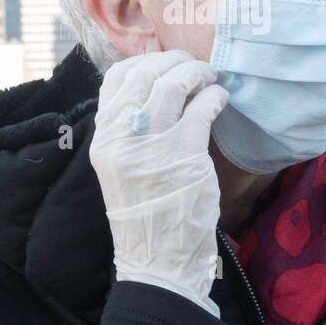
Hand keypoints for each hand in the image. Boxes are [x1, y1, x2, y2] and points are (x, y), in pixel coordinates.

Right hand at [89, 50, 229, 316]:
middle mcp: (123, 138)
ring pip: (173, 85)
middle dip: (174, 62)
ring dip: (197, 74)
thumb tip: (154, 89)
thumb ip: (130, 131)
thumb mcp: (121, 168)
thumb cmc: (145, 214)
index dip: (143, 62)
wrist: (157, 262)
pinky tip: (220, 99)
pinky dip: (215, 96)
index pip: (115, 79)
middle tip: (194, 66)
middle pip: (145, 74)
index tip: (164, 64)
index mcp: (104, 140)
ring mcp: (153, 147)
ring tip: (210, 79)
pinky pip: (201, 108)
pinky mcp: (185, 157)